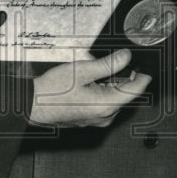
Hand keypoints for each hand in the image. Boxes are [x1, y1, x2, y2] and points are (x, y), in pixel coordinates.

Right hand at [29, 49, 151, 127]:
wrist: (31, 106)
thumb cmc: (52, 92)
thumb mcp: (82, 70)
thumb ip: (108, 64)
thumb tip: (126, 57)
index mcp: (106, 105)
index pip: (136, 90)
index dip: (143, 74)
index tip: (145, 64)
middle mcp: (104, 117)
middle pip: (124, 93)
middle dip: (121, 76)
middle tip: (111, 61)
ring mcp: (96, 120)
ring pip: (113, 98)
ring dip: (109, 83)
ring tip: (92, 72)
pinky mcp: (88, 119)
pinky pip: (102, 103)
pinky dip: (100, 90)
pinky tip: (87, 82)